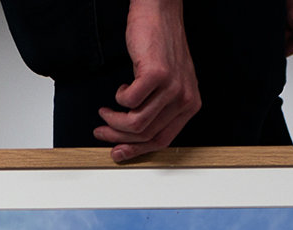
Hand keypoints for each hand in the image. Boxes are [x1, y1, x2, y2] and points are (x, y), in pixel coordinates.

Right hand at [93, 0, 200, 162]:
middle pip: (147, 134)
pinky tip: (120, 90)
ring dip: (115, 121)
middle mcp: (185, 99)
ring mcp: (172, 87)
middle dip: (119, 138)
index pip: (162, 141)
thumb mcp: (169, 84)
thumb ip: (159, 110)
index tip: (118, 152)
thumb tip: (133, 136)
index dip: (137, 151)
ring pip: (137, 122)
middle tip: (102, 133)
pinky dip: (119, 98)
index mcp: (190, 106)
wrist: (160, 11)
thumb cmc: (161, 45)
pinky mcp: (157, 74)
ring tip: (105, 113)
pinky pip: (130, 101)